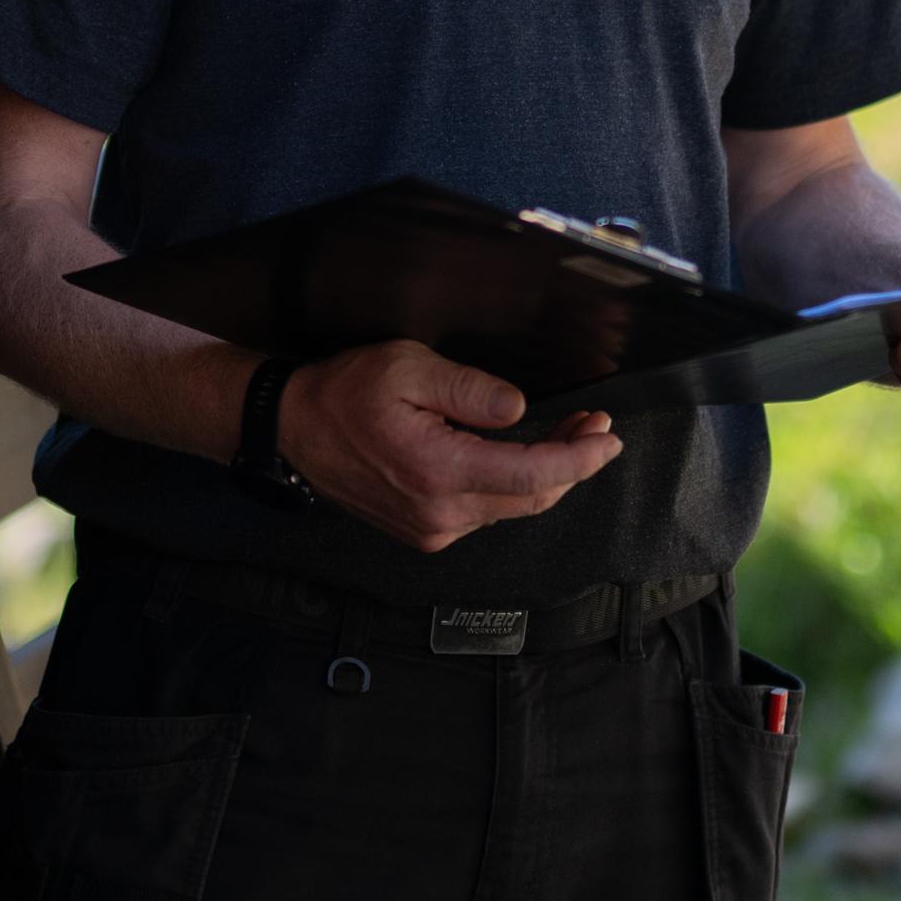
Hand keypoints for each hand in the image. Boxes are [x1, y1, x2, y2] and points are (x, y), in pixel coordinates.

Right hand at [275, 340, 621, 552]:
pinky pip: (486, 512)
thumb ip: (470, 389)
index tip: (608, 437)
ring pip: (512, 507)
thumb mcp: (408, 368)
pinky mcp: (426, 532)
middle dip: (573, 463)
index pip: (532, 474)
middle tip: (595, 426)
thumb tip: (519, 411)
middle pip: (532, 497)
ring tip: (564, 433)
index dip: (580, 458)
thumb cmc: (345, 392)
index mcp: (438, 471)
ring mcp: (432, 529)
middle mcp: (440, 513)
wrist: (292, 429)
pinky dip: (512, 486)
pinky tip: (515, 455)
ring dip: (544, 473)